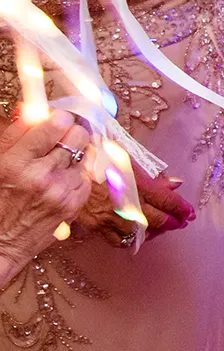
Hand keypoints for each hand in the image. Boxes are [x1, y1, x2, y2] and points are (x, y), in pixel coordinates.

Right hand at [0, 111, 93, 280]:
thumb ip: (17, 134)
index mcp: (16, 163)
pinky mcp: (74, 205)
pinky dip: (77, 175)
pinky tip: (60, 181)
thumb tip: (35, 108)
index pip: (56, 124)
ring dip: (74, 155)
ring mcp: (61, 191)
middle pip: (78, 135)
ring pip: (85, 154)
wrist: (0, 243)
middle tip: (60, 139)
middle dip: (71, 133)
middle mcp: (41, 176)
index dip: (59, 118)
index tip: (56, 121)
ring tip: (56, 164)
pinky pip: (87, 176)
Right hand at [70, 170, 193, 244]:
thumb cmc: (96, 159)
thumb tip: (176, 184)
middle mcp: (127, 205)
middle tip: (181, 223)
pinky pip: (117, 241)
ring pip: (139, 234)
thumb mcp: (126, 160)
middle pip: (156, 220)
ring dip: (153, 232)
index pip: (166, 201)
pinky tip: (135, 236)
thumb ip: (152, 176)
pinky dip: (130, 240)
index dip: (180, 209)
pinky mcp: (96, 228)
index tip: (190, 214)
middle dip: (172, 223)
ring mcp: (111, 219)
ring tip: (161, 229)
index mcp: (137, 186)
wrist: (64, 171)